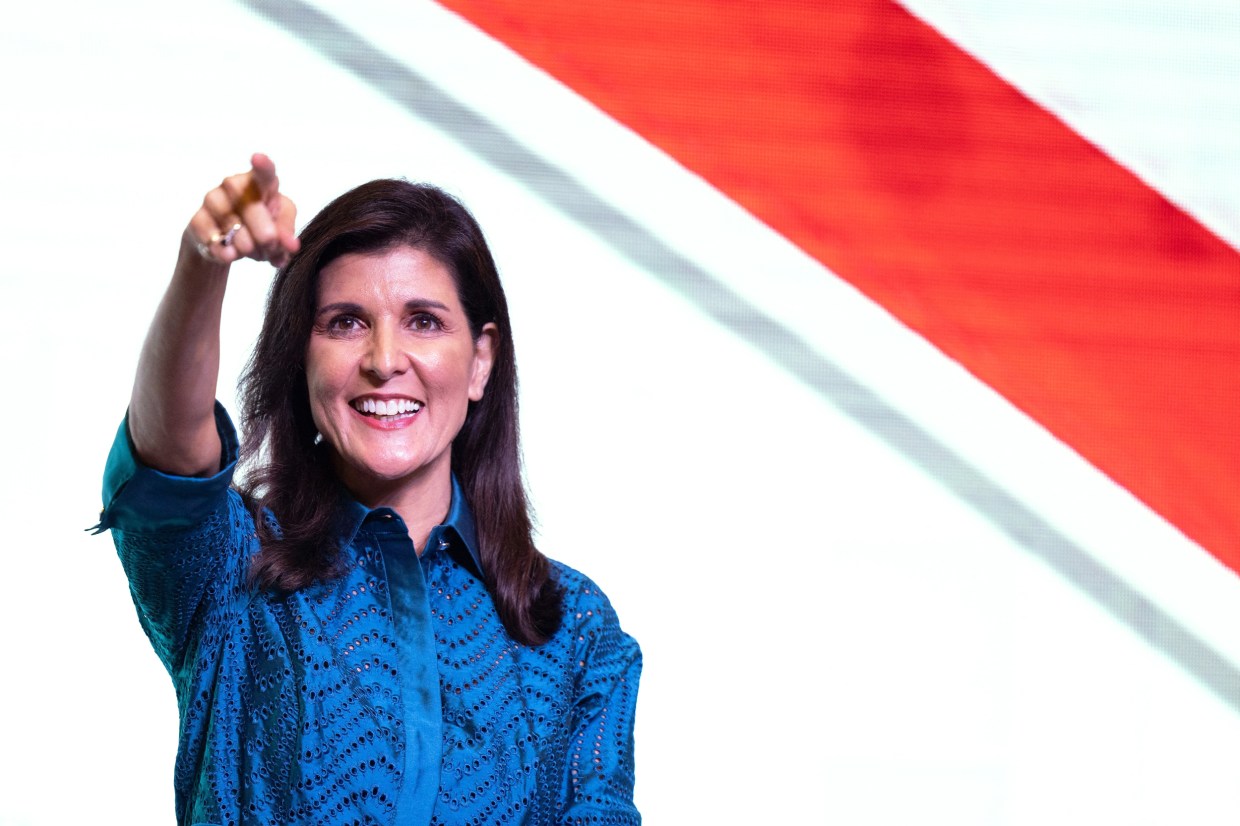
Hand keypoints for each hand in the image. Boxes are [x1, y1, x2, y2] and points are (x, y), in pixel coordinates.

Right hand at [187, 153, 299, 267]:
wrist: (228, 246)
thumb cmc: (260, 230)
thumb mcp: (280, 233)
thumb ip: (287, 236)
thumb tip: (291, 246)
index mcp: (260, 184)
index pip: (263, 173)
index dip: (262, 166)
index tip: (258, 158)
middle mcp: (234, 186)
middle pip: (248, 203)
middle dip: (263, 230)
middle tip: (270, 245)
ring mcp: (213, 200)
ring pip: (229, 221)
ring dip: (245, 244)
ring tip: (252, 253)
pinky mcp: (197, 219)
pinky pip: (210, 235)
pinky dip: (223, 250)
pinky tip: (230, 255)